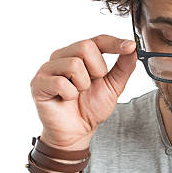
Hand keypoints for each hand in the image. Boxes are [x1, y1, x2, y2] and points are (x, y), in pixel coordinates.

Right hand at [30, 34, 136, 149]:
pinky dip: (69, 94)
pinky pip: (60, 82)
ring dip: (83, 84)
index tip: (130, 46)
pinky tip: (66, 99)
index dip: (115, 43)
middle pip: (85, 46)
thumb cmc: (91, 107)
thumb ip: (123, 67)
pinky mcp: (38, 84)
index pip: (98, 40)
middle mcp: (62, 56)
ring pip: (73, 64)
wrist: (77, 132)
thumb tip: (133, 49)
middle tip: (92, 84)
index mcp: (79, 54)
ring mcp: (48, 69)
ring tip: (78, 93)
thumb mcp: (114, 86)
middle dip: (97, 69)